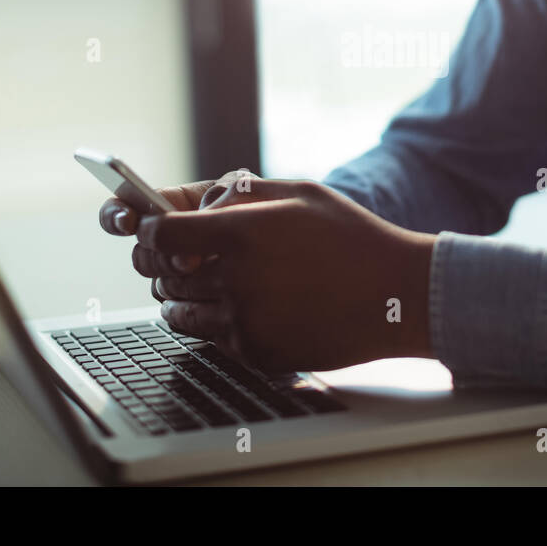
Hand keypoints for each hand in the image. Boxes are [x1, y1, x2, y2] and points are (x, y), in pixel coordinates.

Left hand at [100, 175, 435, 372]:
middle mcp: (238, 279)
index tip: (153, 229)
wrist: (396, 296)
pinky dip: (211, 322)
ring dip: (180, 295)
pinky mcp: (256, 353)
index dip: (149, 229)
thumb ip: (239, 193)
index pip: (161, 233)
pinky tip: (235, 306)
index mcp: (244, 233)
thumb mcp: (299, 193)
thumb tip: (194, 205)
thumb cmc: (351, 237)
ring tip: (202, 282)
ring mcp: (246, 321)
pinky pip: (209, 338)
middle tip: (173, 257)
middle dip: (161, 263)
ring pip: (179, 310)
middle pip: (164, 273)